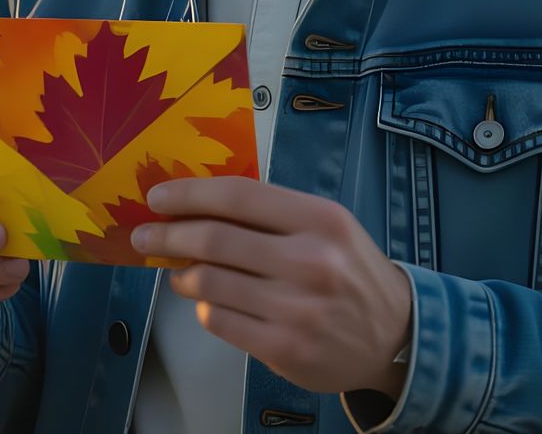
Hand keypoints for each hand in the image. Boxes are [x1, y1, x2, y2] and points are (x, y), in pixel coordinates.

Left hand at [130, 177, 412, 398]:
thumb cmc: (350, 271)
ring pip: (210, 282)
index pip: (238, 196)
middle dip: (167, 234)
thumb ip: (269, 214)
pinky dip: (203, 306)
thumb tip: (196, 205)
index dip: (189, 194)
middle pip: (215, 238)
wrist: (397, 336)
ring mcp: (298, 309)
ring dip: (181, 274)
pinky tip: (208, 300)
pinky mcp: (285, 348)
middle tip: (144, 235)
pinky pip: (219, 320)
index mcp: (320, 220)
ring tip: (178, 271)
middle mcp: (310, 262)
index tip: (157, 196)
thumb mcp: (325, 226)